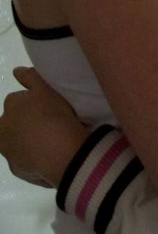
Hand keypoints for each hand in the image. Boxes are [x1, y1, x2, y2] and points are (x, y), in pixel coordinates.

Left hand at [0, 67, 89, 187]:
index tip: (49, 105)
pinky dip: (37, 159)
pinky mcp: (21, 172)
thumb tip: (17, 71)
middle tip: (51, 123)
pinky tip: (53, 155)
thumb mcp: (46, 90)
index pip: (17, 102)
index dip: (34, 102)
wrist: (65, 156)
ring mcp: (10, 156)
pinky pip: (28, 162)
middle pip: (14, 125)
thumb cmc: (55, 118)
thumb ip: (31, 78)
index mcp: (6, 114)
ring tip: (54, 140)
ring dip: (31, 142)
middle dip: (27, 124)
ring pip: (20, 144)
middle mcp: (1, 135)